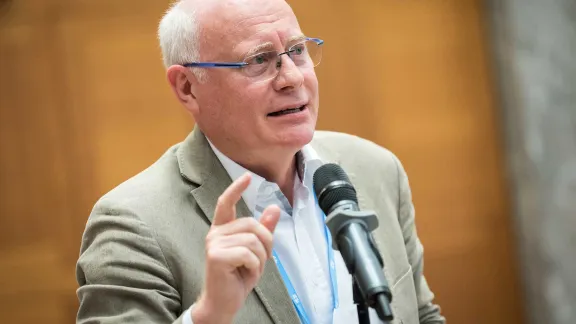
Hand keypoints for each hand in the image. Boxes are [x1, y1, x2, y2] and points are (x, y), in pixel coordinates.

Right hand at [191, 173, 280, 323]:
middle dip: (266, 243)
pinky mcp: (216, 255)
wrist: (223, 302)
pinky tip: (246, 273)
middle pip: (252, 224)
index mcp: (222, 229)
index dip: (236, 188)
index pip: (226, 203)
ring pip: (253, 240)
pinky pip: (248, 253)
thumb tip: (274, 208)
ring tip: (252, 268)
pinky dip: (255, 266)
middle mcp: (215, 233)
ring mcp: (214, 243)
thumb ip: (263, 230)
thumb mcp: (256, 252)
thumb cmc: (237, 277)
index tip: (247, 177)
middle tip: (261, 260)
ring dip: (261, 257)